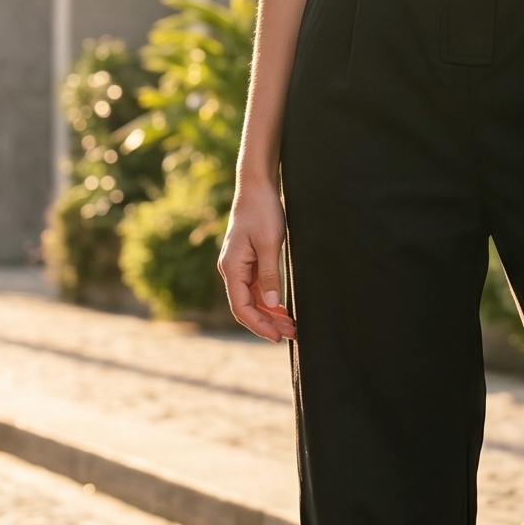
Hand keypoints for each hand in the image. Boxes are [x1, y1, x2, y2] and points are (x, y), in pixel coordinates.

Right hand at [217, 181, 295, 341]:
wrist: (257, 188)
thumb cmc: (262, 212)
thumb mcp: (269, 244)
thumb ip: (269, 275)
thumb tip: (271, 305)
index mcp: (232, 268)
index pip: (241, 307)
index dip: (258, 325)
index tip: (277, 336)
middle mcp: (231, 270)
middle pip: (246, 307)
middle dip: (267, 323)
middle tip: (291, 334)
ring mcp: (239, 266)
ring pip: (252, 299)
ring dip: (270, 314)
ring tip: (291, 326)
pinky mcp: (248, 262)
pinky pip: (256, 288)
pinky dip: (269, 301)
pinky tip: (283, 309)